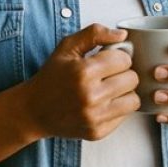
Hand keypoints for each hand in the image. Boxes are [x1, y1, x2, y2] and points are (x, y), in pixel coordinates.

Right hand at [23, 24, 139, 140]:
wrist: (34, 110)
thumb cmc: (52, 76)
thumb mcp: (67, 47)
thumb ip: (95, 34)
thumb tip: (122, 35)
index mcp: (84, 72)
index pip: (124, 60)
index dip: (117, 57)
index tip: (107, 60)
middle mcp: (90, 96)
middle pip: (132, 79)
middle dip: (122, 74)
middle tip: (107, 75)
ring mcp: (94, 117)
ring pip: (133, 100)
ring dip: (123, 93)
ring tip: (107, 89)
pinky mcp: (97, 132)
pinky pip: (124, 117)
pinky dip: (117, 109)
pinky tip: (101, 104)